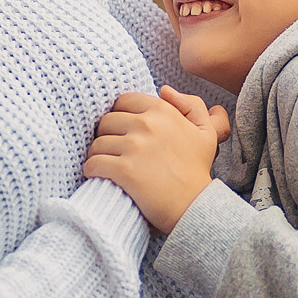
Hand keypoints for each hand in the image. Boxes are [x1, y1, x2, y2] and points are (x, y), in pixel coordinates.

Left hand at [83, 87, 229, 234]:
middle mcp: (147, 124)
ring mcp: (134, 147)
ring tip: (106, 165)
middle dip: (107, 136)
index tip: (123, 132)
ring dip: (98, 155)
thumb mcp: (205, 132)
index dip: (120, 116)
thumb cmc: (197, 170)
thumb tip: (164, 90)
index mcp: (162, 111)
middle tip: (113, 151)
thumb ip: (192, 105)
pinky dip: (92, 170)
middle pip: (106, 122)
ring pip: (97, 144)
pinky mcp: (124, 171)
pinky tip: (99, 176)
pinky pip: (94, 163)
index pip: (123, 102)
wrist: (194, 207)